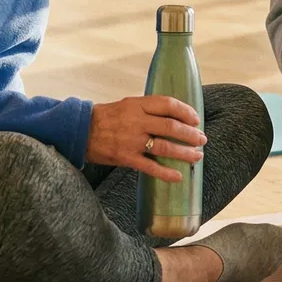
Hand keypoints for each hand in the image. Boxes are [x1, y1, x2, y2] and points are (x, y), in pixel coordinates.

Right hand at [86, 95, 206, 181]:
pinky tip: (178, 176)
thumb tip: (174, 114)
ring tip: (197, 156)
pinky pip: (150, 167)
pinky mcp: (126, 158)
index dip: (186, 112)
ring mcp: (131, 140)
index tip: (196, 119)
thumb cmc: (106, 117)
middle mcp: (136, 121)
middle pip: (171, 126)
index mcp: (138, 105)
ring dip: (185, 153)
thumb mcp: (127, 105)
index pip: (168, 104)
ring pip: (165, 147)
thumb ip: (148, 109)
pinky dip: (166, 173)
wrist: (80, 131)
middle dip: (191, 134)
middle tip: (202, 140)